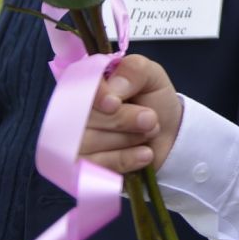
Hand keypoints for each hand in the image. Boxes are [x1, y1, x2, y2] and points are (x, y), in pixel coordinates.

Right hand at [81, 54, 182, 172]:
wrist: (167, 135)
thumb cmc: (152, 101)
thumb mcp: (152, 76)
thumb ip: (134, 70)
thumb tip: (113, 88)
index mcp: (85, 83)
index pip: (75, 87)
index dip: (93, 97)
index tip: (114, 103)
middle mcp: (71, 112)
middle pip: (81, 118)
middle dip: (121, 120)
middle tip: (151, 119)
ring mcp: (72, 142)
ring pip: (86, 143)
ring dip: (126, 139)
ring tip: (151, 132)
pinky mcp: (80, 169)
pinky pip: (93, 167)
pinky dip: (123, 160)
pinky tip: (145, 154)